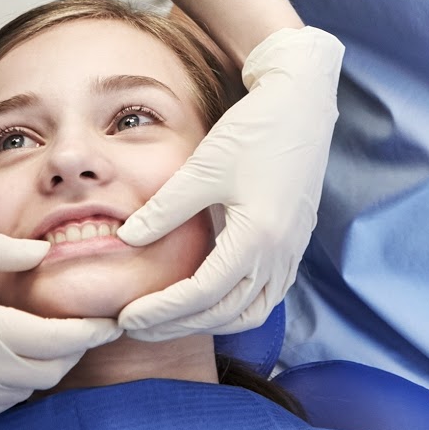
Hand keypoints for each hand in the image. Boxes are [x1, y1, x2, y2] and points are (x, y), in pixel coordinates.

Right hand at [0, 236, 118, 429]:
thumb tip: (41, 251)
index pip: (56, 342)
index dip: (89, 333)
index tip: (108, 321)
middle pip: (47, 373)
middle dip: (69, 351)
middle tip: (79, 326)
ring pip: (22, 393)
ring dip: (37, 369)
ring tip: (37, 338)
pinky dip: (6, 386)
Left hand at [113, 25, 343, 340]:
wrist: (302, 104)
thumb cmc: (254, 129)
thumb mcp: (203, 167)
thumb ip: (165, 209)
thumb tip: (126, 240)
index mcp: (258, 236)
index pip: (202, 294)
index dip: (162, 310)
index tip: (128, 316)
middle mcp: (280, 253)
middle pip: (224, 312)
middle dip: (177, 324)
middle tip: (136, 326)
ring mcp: (292, 251)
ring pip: (250, 311)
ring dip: (208, 322)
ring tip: (169, 319)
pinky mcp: (295, 243)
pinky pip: (267, 294)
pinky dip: (236, 307)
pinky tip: (209, 299)